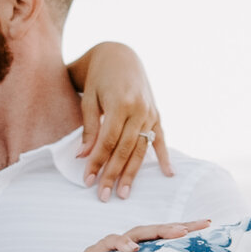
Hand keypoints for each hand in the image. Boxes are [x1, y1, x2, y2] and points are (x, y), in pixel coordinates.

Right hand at [68, 220, 210, 251]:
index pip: (164, 238)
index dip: (186, 230)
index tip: (209, 225)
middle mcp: (128, 244)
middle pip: (157, 230)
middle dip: (179, 227)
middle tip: (201, 226)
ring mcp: (112, 245)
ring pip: (137, 232)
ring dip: (158, 231)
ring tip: (178, 233)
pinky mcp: (95, 251)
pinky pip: (110, 243)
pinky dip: (122, 244)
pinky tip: (133, 248)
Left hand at [69, 42, 173, 201]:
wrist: (120, 55)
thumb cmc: (99, 77)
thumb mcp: (89, 98)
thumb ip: (90, 128)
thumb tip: (82, 156)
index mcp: (121, 104)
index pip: (107, 142)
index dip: (97, 163)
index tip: (87, 181)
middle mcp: (139, 110)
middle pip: (125, 150)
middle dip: (113, 175)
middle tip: (104, 196)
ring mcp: (150, 112)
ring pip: (141, 148)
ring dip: (133, 172)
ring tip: (124, 193)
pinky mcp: (156, 113)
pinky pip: (161, 138)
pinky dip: (164, 156)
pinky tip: (168, 174)